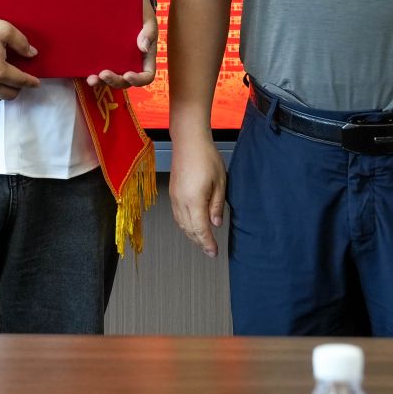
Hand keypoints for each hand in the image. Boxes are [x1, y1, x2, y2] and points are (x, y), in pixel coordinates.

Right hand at [0, 12, 40, 100]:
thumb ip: (21, 43)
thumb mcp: (4, 29)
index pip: (20, 81)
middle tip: (20, 78)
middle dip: (19, 87)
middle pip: (10, 94)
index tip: (36, 83)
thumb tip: (32, 54)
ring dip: (4, 90)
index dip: (31, 82)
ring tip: (6, 79)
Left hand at [86, 0, 157, 88]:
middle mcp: (132, 63)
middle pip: (125, 81)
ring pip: (111, 78)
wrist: (129, 0)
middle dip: (115, 81)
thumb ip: (148, 33)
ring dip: (101, 82)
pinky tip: (85, 73)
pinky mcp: (105, 55)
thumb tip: (143, 48)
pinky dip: (94, 73)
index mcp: (146, 57)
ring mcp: (118, 60)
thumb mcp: (149, 20)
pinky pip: (100, 68)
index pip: (146, 76)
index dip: (138, 80)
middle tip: (104, 74)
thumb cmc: (143, 12)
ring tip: (92, 79)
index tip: (128, 75)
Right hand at [169, 138, 227, 257]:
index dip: (207, 243)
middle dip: (200, 242)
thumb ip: (217, 205)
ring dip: (191, 234)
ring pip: (181, 224)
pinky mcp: (172, 192)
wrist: (188, 140)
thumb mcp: (220, 182)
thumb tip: (216, 223)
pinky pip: (177, 215)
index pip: (200, 229)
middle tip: (210, 250)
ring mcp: (174, 197)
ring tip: (202, 240)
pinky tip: (192, 225)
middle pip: (189, 230)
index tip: (214, 252)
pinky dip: (185, 224)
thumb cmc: (206, 157)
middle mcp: (181, 201)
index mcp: (194, 200)